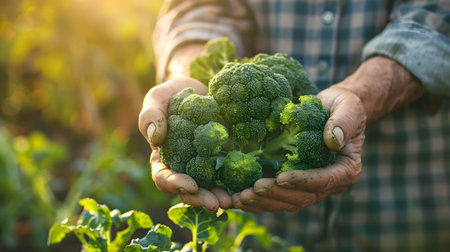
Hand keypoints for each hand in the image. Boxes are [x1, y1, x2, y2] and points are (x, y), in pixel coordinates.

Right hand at [139, 76, 232, 210]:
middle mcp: (183, 167)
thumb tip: (154, 138)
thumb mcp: (157, 98)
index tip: (190, 185)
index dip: (174, 184)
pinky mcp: (224, 159)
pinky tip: (244, 189)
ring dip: (218, 198)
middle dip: (201, 199)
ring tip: (231, 201)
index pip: (164, 178)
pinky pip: (228, 176)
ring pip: (209, 189)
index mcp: (163, 158)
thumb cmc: (173, 94)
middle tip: (216, 204)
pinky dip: (235, 185)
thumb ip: (150, 116)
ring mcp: (205, 166)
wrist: (201, 88)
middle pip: (188, 191)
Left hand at [232, 88, 365, 212]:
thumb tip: (332, 141)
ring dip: (263, 202)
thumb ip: (343, 122)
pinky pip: (278, 197)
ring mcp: (312, 187)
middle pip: (303, 197)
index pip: (324, 180)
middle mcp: (329, 184)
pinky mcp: (296, 184)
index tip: (281, 178)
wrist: (333, 109)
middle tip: (252, 189)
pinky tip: (238, 198)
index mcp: (345, 169)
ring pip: (288, 202)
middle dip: (276, 195)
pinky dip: (259, 200)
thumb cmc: (343, 105)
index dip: (302, 181)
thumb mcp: (348, 106)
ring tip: (239, 198)